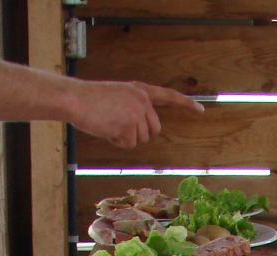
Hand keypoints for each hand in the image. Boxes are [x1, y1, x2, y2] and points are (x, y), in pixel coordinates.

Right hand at [69, 80, 203, 148]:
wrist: (75, 98)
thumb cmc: (91, 100)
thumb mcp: (117, 96)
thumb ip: (133, 108)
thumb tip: (141, 131)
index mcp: (140, 90)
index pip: (168, 96)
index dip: (185, 104)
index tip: (201, 110)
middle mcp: (143, 101)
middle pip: (154, 130)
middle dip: (140, 134)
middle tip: (119, 127)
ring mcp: (137, 114)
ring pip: (141, 139)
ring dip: (125, 138)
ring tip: (108, 123)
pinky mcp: (129, 127)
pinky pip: (129, 144)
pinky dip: (117, 142)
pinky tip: (106, 129)